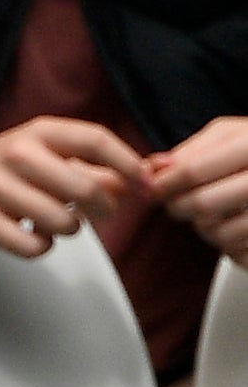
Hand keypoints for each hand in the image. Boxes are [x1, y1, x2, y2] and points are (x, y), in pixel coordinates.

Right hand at [0, 118, 144, 256]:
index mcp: (40, 131)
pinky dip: (43, 247)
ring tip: (64, 224)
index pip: (96, 141)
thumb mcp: (52, 154)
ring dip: (72, 229)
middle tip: (105, 215)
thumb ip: (97, 167)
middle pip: (83, 188)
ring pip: (59, 221)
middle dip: (105, 208)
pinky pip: (30, 246)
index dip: (127, 164)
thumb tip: (145, 179)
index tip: (144, 183)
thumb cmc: (14, 167)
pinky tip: (37, 238)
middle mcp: (16, 154)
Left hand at [150, 115, 247, 260]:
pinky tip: (236, 224)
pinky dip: (226, 241)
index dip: (163, 184)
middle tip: (179, 202)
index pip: (192, 171)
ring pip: (215, 230)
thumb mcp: (229, 138)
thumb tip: (152, 166)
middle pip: (201, 205)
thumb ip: (190, 151)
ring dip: (204, 225)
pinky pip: (234, 249)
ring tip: (217, 210)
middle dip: (179, 207)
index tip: (151, 189)